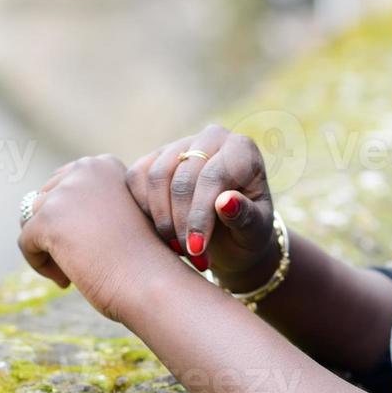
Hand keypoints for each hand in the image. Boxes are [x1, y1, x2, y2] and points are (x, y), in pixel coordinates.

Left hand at [17, 154, 182, 321]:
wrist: (150, 280)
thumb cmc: (138, 256)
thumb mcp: (112, 213)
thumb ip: (81, 201)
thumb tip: (31, 204)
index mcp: (103, 164)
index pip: (61, 185)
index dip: (69, 219)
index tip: (89, 242)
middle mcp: (85, 168)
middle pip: (43, 201)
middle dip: (55, 232)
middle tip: (81, 260)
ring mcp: (66, 191)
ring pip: (31, 221)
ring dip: (47, 248)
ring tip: (72, 270)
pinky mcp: (49, 218)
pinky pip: (25, 243)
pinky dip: (39, 264)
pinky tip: (65, 279)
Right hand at [125, 124, 279, 288]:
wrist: (230, 235)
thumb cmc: (247, 231)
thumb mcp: (255, 231)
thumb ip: (246, 216)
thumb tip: (226, 202)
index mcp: (242, 149)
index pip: (213, 177)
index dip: (201, 215)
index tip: (197, 248)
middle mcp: (211, 138)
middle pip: (182, 178)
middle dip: (181, 223)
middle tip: (189, 254)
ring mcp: (180, 145)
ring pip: (156, 177)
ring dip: (162, 218)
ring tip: (178, 248)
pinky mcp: (154, 157)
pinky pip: (136, 177)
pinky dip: (144, 209)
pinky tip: (163, 232)